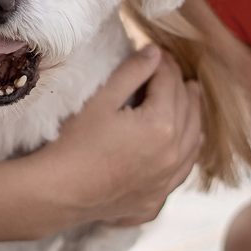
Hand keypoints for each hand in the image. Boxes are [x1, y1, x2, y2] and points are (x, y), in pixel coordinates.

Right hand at [42, 45, 201, 227]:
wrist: (57, 193)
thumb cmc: (73, 143)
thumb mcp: (101, 100)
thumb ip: (132, 72)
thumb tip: (155, 52)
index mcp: (161, 125)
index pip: (170, 83)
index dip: (164, 63)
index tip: (159, 51)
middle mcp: (172, 154)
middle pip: (186, 109)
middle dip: (179, 84)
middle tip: (172, 68)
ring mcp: (165, 180)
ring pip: (192, 140)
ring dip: (193, 114)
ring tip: (192, 95)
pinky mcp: (155, 198)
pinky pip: (183, 170)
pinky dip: (189, 150)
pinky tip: (192, 141)